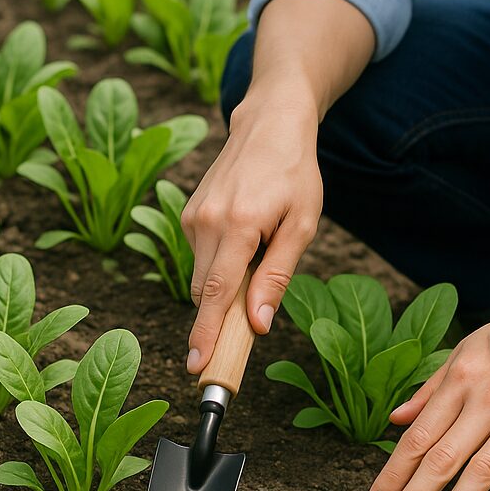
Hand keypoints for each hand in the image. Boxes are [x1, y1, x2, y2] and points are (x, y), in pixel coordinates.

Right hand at [181, 96, 322, 373]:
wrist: (268, 124)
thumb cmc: (294, 174)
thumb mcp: (301, 226)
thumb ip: (276, 277)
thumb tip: (257, 322)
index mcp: (238, 224)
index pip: (215, 292)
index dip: (206, 333)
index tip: (197, 365)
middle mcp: (206, 221)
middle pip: (203, 292)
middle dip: (218, 318)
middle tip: (246, 329)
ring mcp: (192, 216)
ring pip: (201, 276)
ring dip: (224, 286)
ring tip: (259, 255)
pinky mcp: (188, 213)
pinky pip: (201, 257)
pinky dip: (219, 264)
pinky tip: (245, 241)